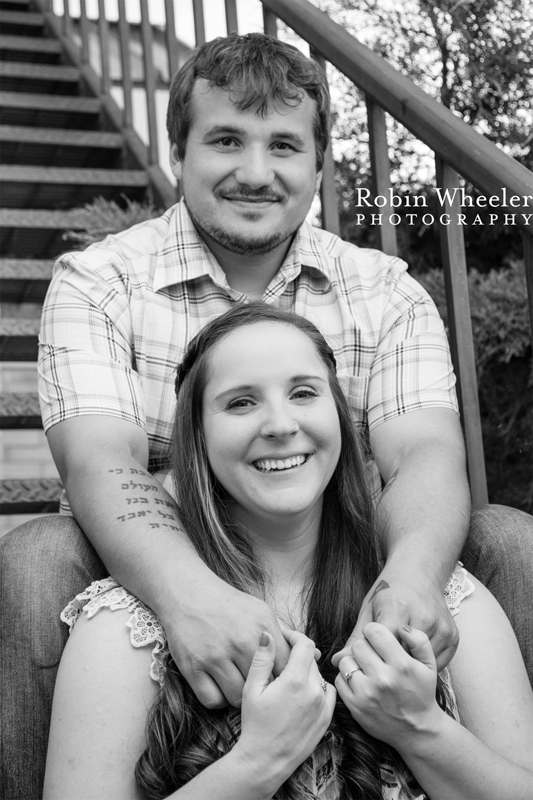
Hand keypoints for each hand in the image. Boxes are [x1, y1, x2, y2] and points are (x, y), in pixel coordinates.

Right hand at [161, 576, 290, 708]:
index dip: (286, 678)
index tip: (280, 680)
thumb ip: (286, 636)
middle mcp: (241, 642)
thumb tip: (316, 655)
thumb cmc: (229, 604)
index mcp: (262, 628)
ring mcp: (215, 656)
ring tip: (240, 686)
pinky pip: (213, 701)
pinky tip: (221, 687)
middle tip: (263, 689)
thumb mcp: (262, 612)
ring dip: (241, 698)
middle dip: (267, 691)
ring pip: (238, 698)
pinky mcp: (193, 668)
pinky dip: (218, 699)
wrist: (187, 593)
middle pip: (265, 686)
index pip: (286, 667)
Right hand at [236, 629, 336, 785]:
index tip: (283, 637)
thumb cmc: (255, 725)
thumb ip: (261, 659)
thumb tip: (268, 635)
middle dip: (297, 654)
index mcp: (295, 681)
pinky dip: (317, 687)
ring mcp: (323, 706)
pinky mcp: (326, 719)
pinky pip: (327, 691)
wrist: (265, 761)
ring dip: (306, 670)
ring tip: (288, 678)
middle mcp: (314, 691)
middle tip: (281, 658)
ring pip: (318, 674)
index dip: (294, 635)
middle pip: (310, 658)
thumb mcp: (251, 689)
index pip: (304, 644)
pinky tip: (301, 693)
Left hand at [331, 565, 458, 671]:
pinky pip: (437, 662)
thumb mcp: (370, 610)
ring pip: (422, 662)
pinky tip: (415, 658)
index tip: (369, 661)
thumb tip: (336, 662)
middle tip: (382, 666)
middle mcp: (423, 618)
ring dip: (410, 666)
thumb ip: (357, 638)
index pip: (383, 646)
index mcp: (398, 609)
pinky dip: (425, 664)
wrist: (419, 573)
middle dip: (391, 665)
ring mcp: (442, 627)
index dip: (374, 656)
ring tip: (398, 662)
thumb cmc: (389, 591)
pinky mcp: (453, 636)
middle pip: (403, 658)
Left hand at [335, 622, 441, 747]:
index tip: (378, 639)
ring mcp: (367, 694)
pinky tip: (360, 681)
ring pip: (345, 661)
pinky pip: (339, 680)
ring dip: (354, 662)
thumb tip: (402, 626)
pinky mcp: (355, 707)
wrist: (417, 729)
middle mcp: (383, 679)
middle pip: (358, 645)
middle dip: (365, 646)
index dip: (374, 631)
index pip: (374, 631)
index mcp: (401, 665)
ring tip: (366, 668)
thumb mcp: (430, 664)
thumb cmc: (422, 692)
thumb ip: (419, 639)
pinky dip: (347, 678)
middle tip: (373, 655)